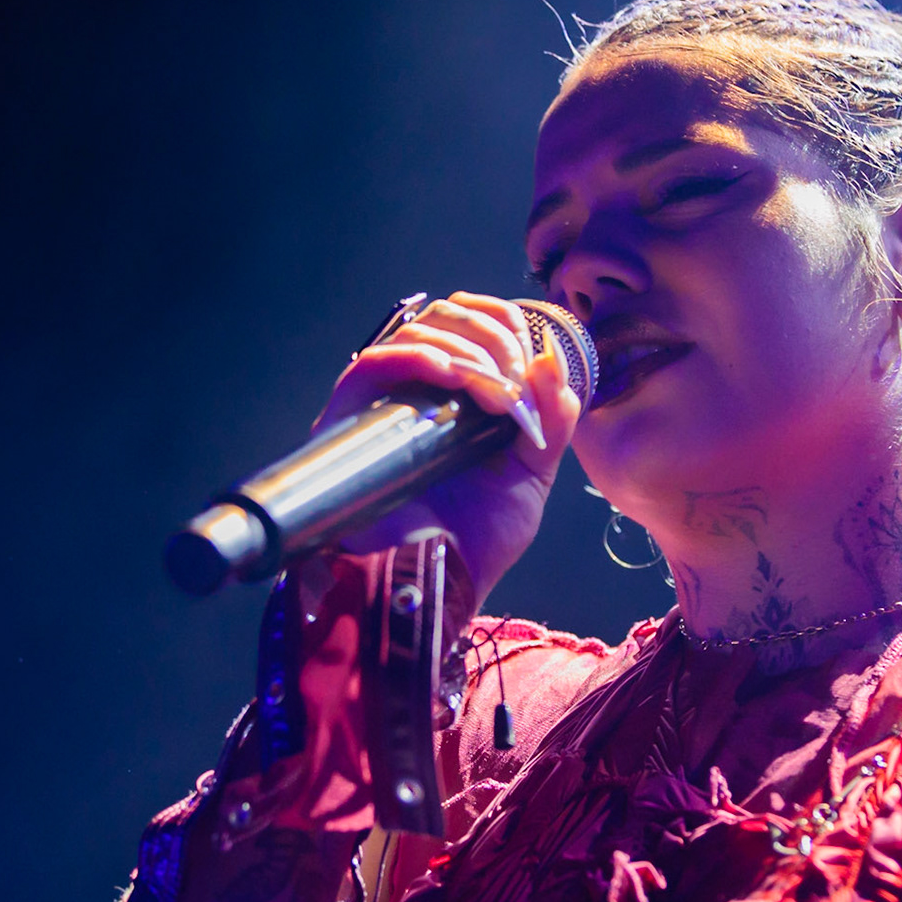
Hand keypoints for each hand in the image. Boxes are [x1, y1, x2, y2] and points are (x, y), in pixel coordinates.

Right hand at [313, 292, 581, 604]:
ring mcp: (382, 403)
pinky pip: (371, 363)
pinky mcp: (349, 421)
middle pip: (444, 317)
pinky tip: (449, 377)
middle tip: (513, 378)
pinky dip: (414, 357)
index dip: (503, 320)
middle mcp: (417, 392)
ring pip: (414, 334)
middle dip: (490, 336)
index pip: (471, 323)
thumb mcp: (532, 475)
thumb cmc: (477, 540)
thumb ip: (552, 421)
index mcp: (459, 398)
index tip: (529, 352)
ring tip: (491, 390)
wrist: (438, 584)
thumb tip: (552, 361)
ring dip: (464, 349)